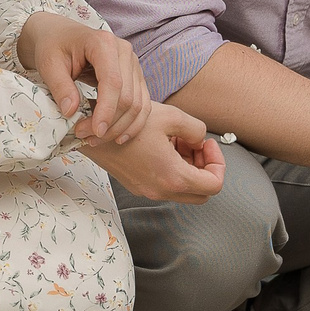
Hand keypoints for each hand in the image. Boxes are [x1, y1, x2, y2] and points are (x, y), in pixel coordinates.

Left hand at [17, 11, 150, 146]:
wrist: (61, 35)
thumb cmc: (54, 46)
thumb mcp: (49, 64)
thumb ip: (60, 87)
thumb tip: (71, 112)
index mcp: (103, 43)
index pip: (113, 82)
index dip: (106, 110)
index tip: (94, 132)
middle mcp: (125, 52)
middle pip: (128, 97)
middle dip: (109, 123)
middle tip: (84, 136)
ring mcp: (133, 64)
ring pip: (138, 104)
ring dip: (120, 127)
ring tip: (95, 139)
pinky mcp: (135, 76)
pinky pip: (142, 104)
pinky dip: (132, 124)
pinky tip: (116, 136)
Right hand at [81, 103, 225, 203]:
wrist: (91, 130)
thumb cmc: (128, 122)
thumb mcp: (172, 116)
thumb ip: (197, 129)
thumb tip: (199, 139)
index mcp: (173, 177)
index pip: (214, 185)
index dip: (218, 164)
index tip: (207, 144)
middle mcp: (161, 190)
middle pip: (201, 193)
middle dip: (205, 168)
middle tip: (196, 145)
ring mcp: (148, 191)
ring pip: (183, 190)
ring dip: (188, 168)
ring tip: (178, 141)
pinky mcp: (138, 186)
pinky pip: (166, 185)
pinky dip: (173, 169)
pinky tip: (163, 146)